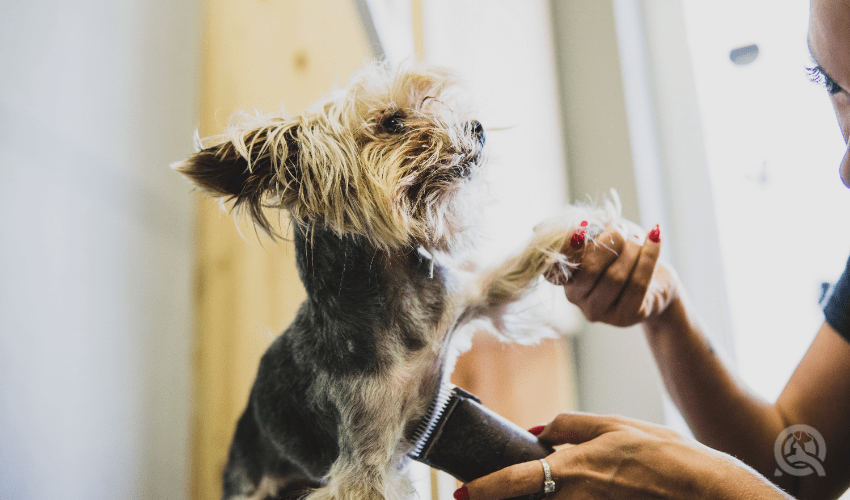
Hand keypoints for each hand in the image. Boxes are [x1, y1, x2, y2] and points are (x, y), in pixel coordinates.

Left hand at [456, 413, 792, 499]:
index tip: (461, 492)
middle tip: (480, 492)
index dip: (485, 488)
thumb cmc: (663, 453)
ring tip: (515, 488)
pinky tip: (558, 489)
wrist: (703, 488)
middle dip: (502, 499)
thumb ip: (571, 426)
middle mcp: (577, 498)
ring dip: (533, 498)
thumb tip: (539, 432)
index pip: (516, 480)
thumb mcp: (614, 425)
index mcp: (574, 469)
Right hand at [545, 224, 677, 326]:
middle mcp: (576, 298)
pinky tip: (655, 239)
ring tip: (639, 237)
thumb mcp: (599, 234)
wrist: (658, 280)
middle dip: (610, 243)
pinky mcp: (625, 317)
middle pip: (590, 270)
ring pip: (616, 277)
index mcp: (564, 277)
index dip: (569, 246)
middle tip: (622, 229)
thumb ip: (575, 229)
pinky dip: (649, 256)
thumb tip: (537, 229)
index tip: (585, 230)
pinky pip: (638, 284)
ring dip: (632, 249)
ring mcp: (600, 311)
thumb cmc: (623, 253)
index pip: (557, 263)